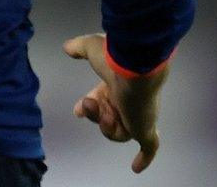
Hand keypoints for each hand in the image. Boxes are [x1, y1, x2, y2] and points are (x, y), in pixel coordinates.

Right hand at [63, 33, 168, 172]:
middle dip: (94, 113)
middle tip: (86, 106)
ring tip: (106, 112)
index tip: (78, 111)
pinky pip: (148, 148)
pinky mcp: (145, 129)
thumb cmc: (115, 57)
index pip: (104, 101)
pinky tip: (137, 168)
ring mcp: (138, 117)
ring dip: (105, 124)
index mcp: (119, 86)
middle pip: (108, 117)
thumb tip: (68, 47)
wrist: (137, 66)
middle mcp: (130, 103)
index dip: (91, 107)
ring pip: (117, 132)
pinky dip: (144, 159)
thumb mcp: (90, 47)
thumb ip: (78, 47)